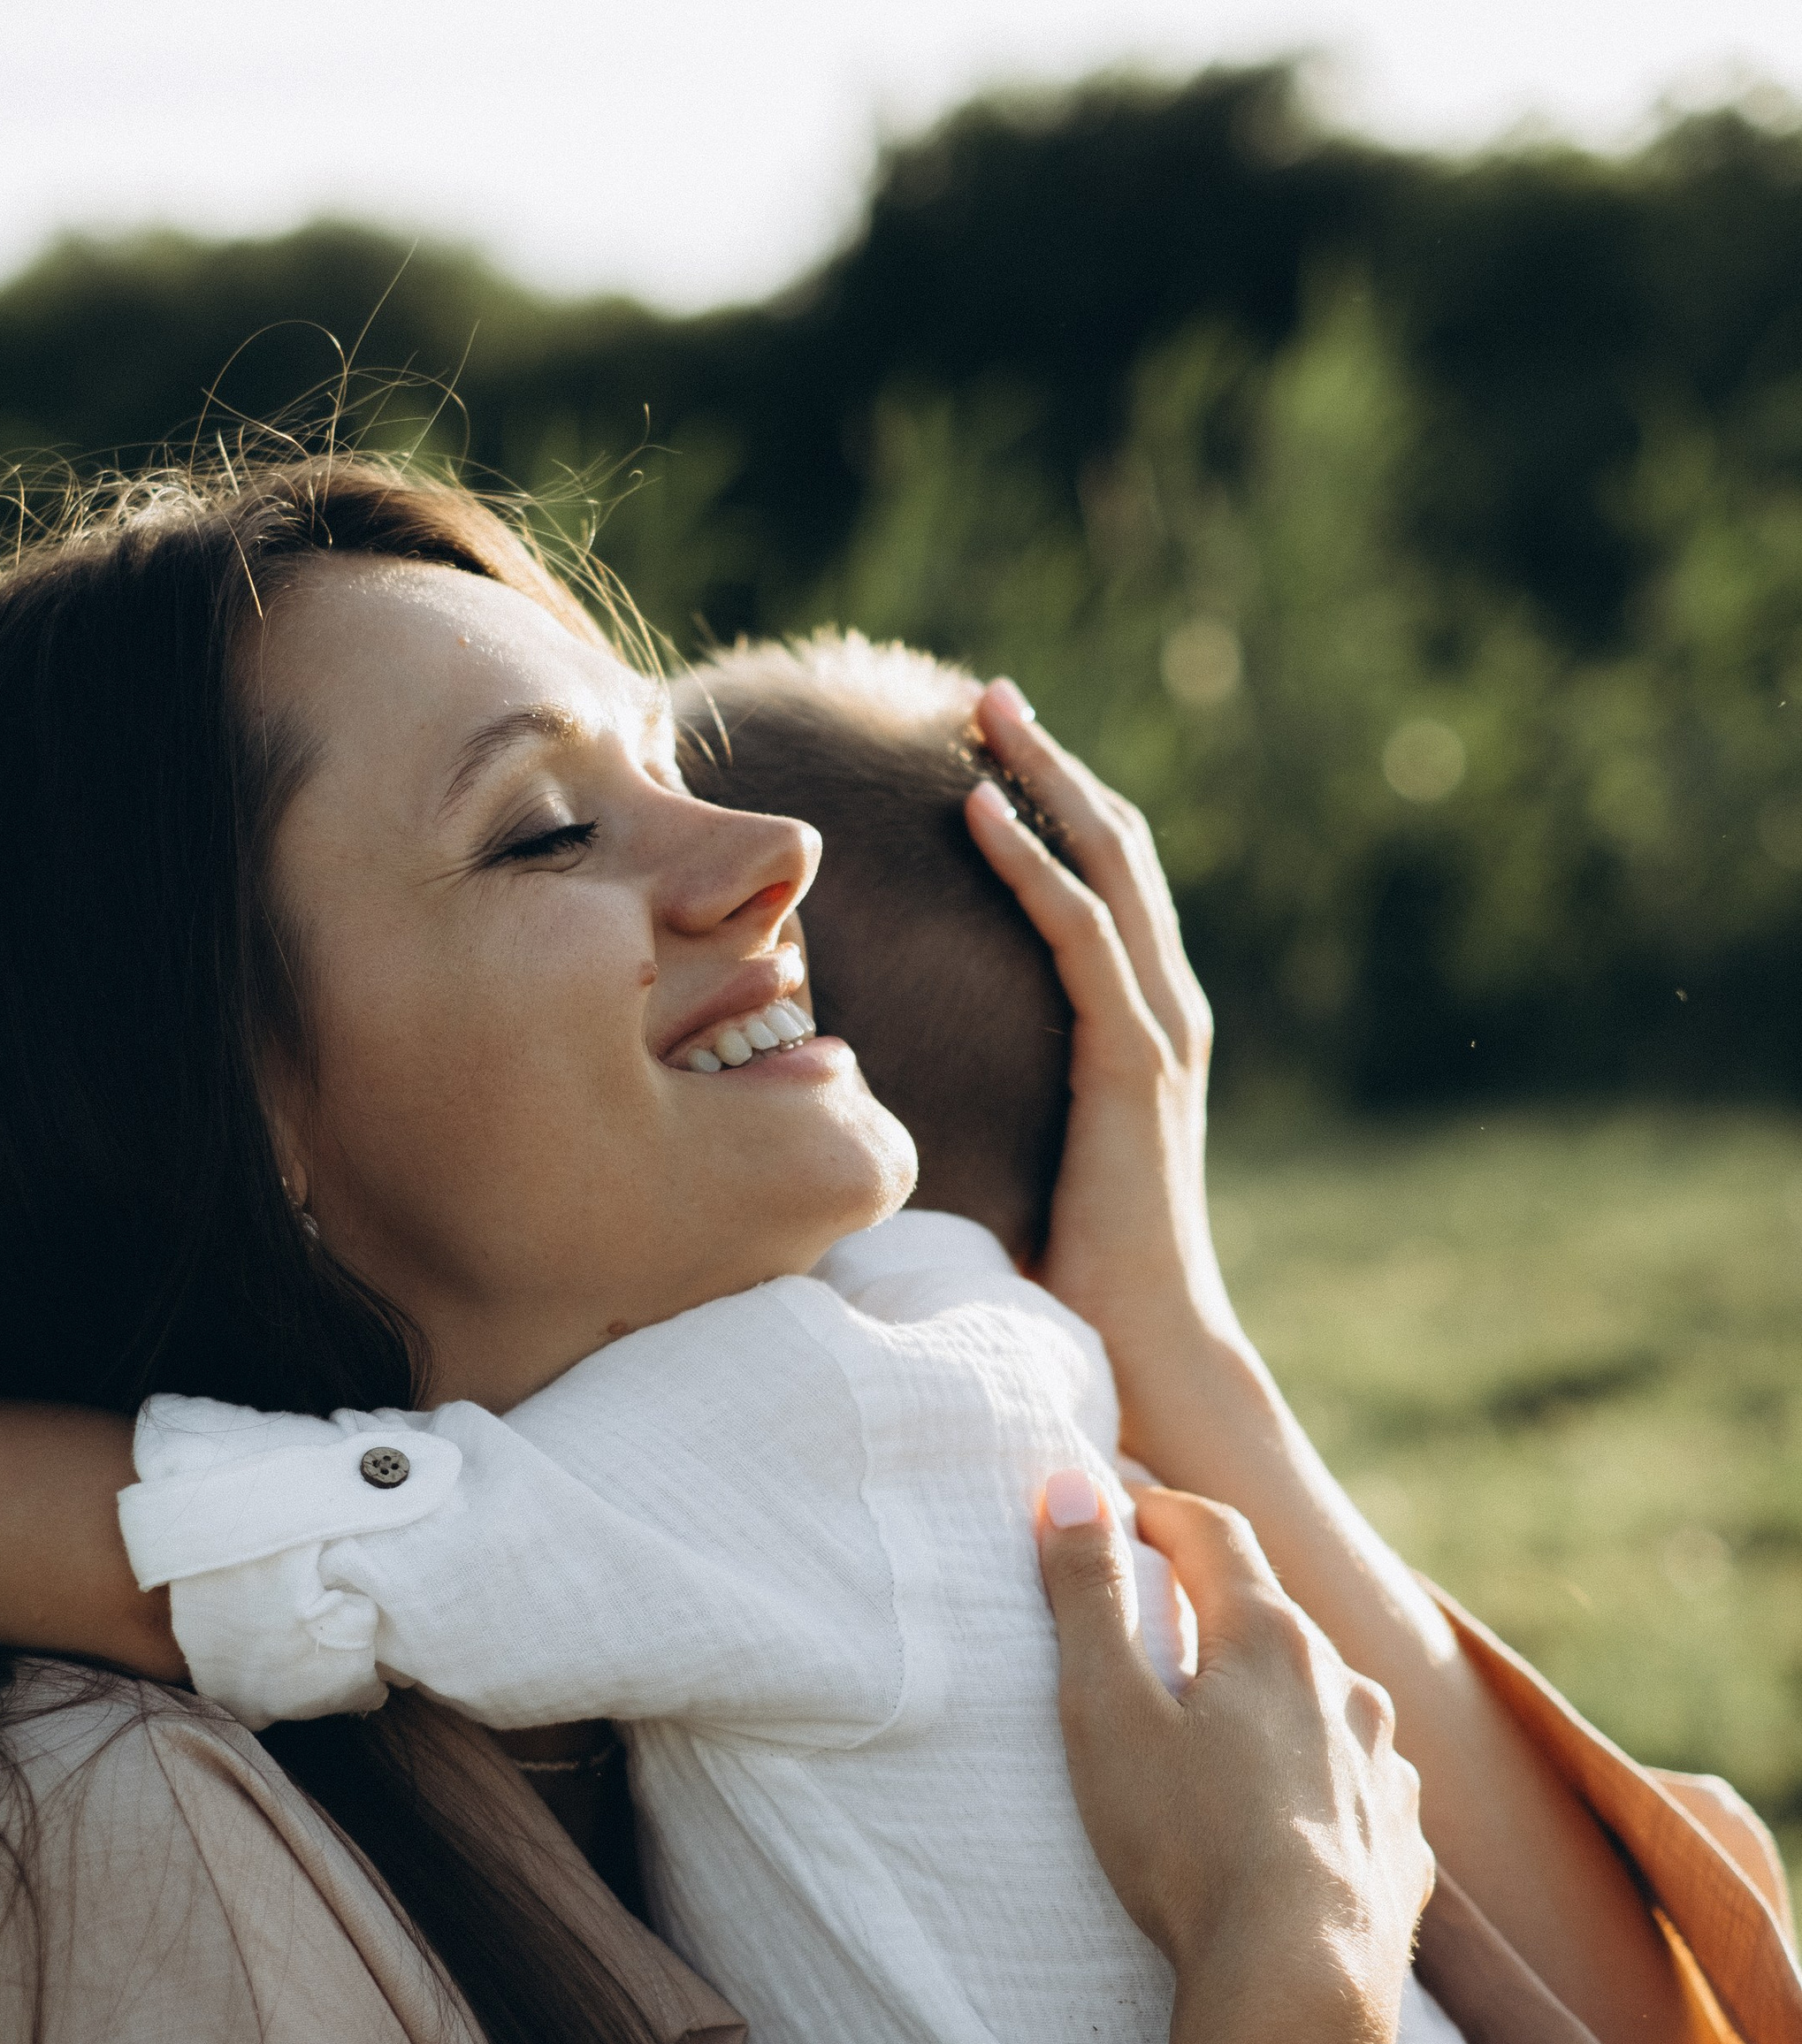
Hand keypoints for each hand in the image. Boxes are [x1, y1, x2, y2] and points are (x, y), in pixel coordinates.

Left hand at [964, 684, 1241, 1473]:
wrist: (1147, 1346)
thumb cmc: (1074, 1277)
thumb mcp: (1023, 1162)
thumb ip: (985, 1110)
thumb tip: (879, 1097)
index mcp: (1141, 1030)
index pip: (1102, 888)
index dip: (1055, 808)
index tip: (991, 751)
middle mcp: (1165, 1011)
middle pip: (1114, 848)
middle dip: (1053, 764)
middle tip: (987, 696)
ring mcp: (1159, 1029)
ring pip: (1106, 867)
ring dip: (1045, 781)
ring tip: (987, 716)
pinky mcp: (1134, 1058)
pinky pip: (1080, 934)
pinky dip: (1034, 862)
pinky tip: (983, 809)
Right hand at [1038, 1471, 1432, 2043]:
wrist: (1301, 1990)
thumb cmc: (1185, 1846)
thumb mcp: (1104, 1712)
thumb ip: (1085, 1595)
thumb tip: (1070, 1485)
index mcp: (1271, 1640)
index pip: (1214, 1533)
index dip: (1158, 1511)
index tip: (1118, 1511)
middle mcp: (1347, 1689)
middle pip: (1274, 1619)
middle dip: (1215, 1610)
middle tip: (1157, 1628)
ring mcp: (1386, 1769)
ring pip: (1327, 1705)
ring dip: (1276, 1701)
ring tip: (1224, 1737)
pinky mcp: (1405, 1848)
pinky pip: (1360, 1791)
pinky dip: (1320, 1786)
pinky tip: (1289, 1826)